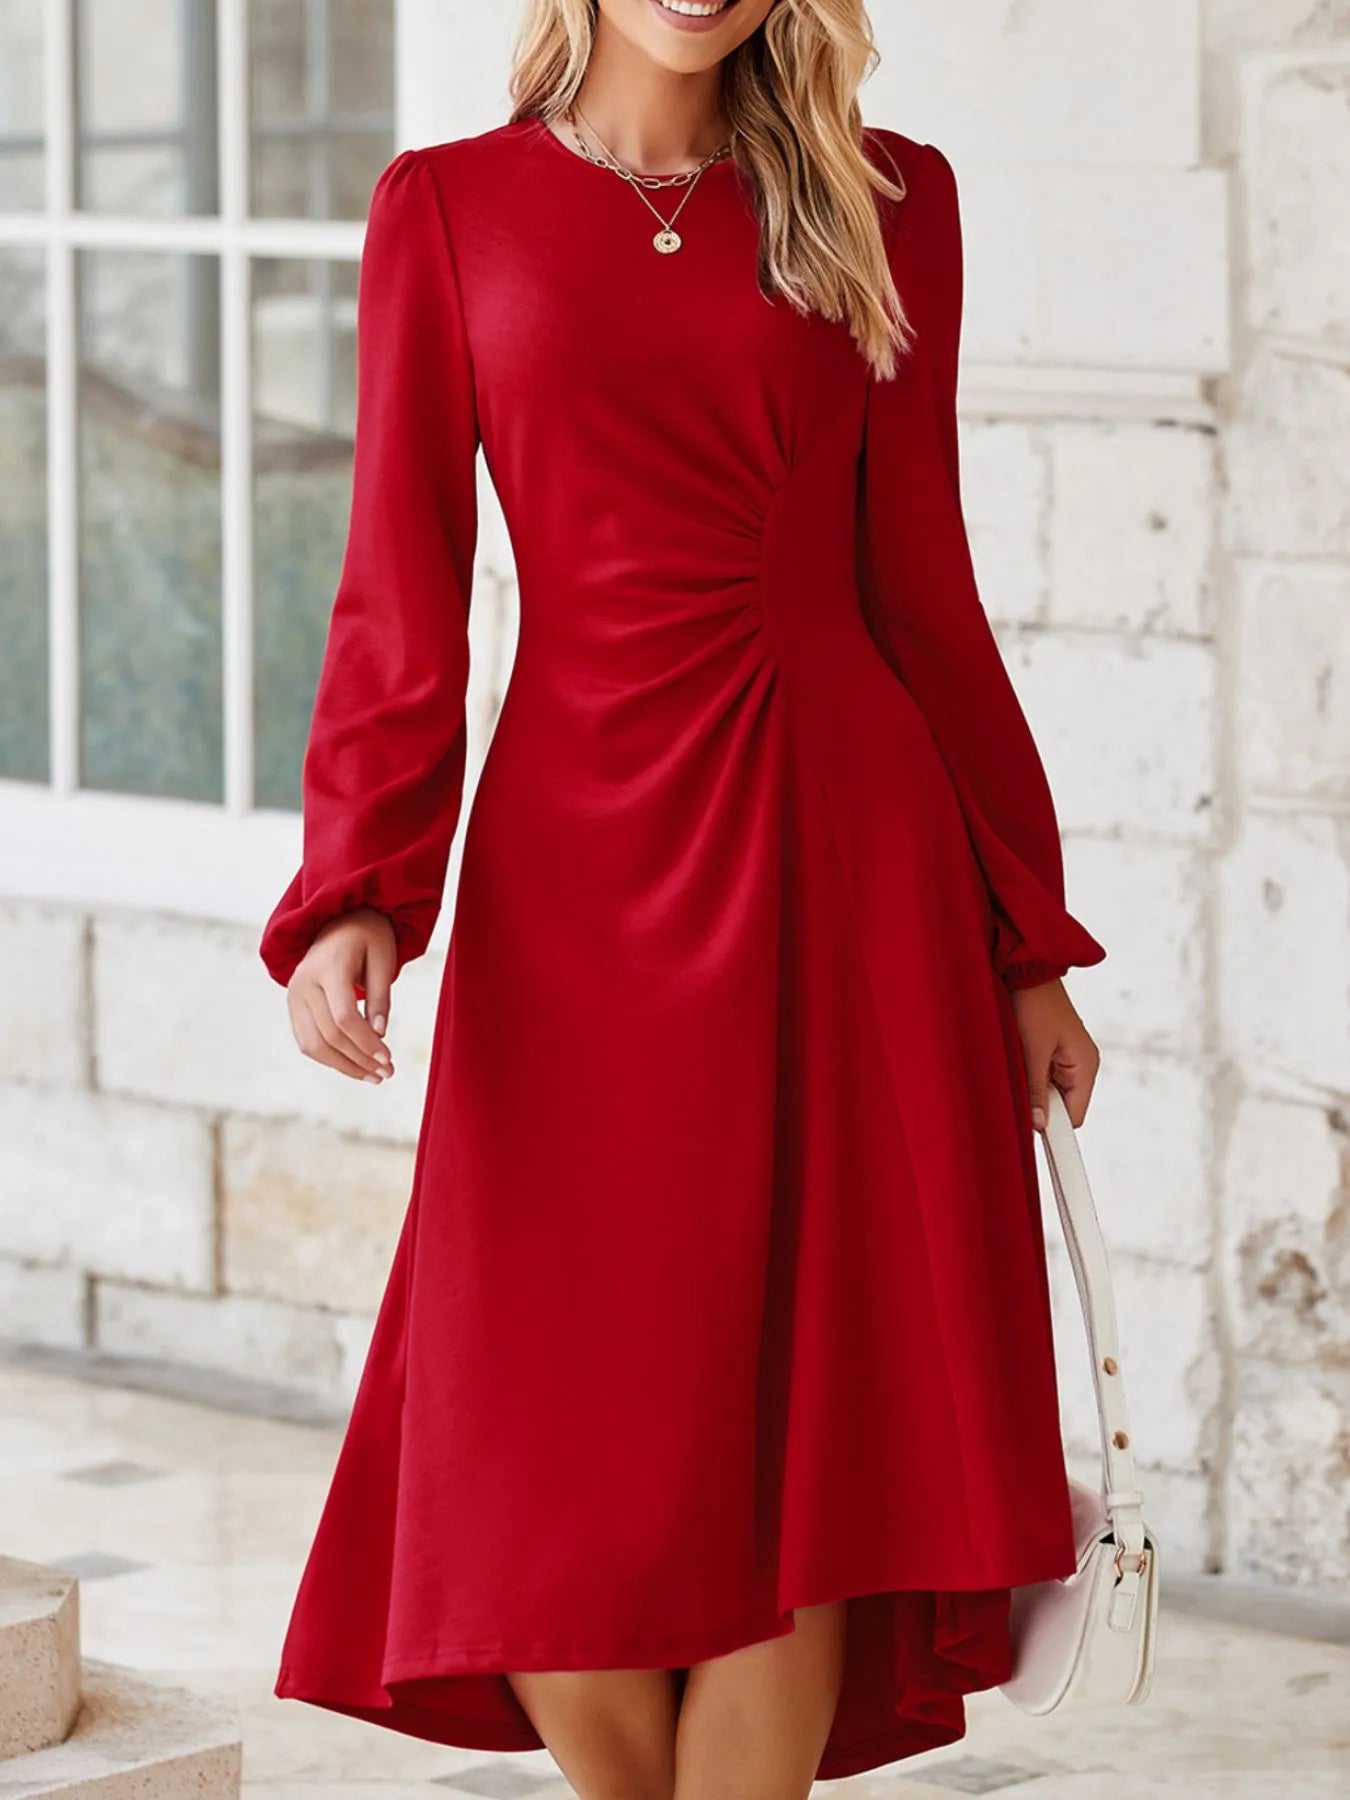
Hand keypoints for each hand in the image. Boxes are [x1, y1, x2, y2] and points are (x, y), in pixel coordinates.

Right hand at [285, 907, 396, 1082]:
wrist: (337, 920)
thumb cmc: (368, 937)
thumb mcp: (384, 958)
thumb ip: (381, 997)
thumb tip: (379, 1035)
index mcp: (329, 966)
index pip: (343, 1017)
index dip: (366, 1043)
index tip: (388, 1059)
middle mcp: (304, 982)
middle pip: (329, 1035)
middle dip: (359, 1060)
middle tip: (387, 1073)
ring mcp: (294, 995)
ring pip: (313, 1045)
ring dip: (344, 1066)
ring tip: (373, 1076)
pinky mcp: (293, 1006)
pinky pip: (307, 1041)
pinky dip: (330, 1058)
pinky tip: (354, 1065)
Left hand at [1010, 977, 1098, 1130]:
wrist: (1027, 969)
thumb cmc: (1034, 1003)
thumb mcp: (1033, 1049)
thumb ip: (1035, 1088)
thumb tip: (1038, 1123)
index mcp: (1086, 1065)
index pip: (1074, 1116)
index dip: (1055, 1130)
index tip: (1035, 1140)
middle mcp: (1081, 1064)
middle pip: (1062, 1106)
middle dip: (1039, 1106)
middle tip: (1015, 1097)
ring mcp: (1067, 1057)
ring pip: (1049, 1092)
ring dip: (1031, 1089)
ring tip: (1015, 1069)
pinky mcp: (1053, 1051)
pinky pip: (1042, 1076)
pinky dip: (1029, 1077)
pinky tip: (1016, 1063)